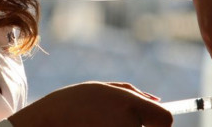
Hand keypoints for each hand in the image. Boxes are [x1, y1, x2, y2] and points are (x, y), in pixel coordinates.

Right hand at [8, 81, 171, 126]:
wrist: (47, 122)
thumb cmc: (76, 102)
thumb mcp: (104, 89)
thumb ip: (134, 93)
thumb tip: (158, 101)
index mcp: (129, 106)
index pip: (165, 120)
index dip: (160, 123)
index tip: (150, 124)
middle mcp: (127, 126)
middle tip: (112, 123)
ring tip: (99, 125)